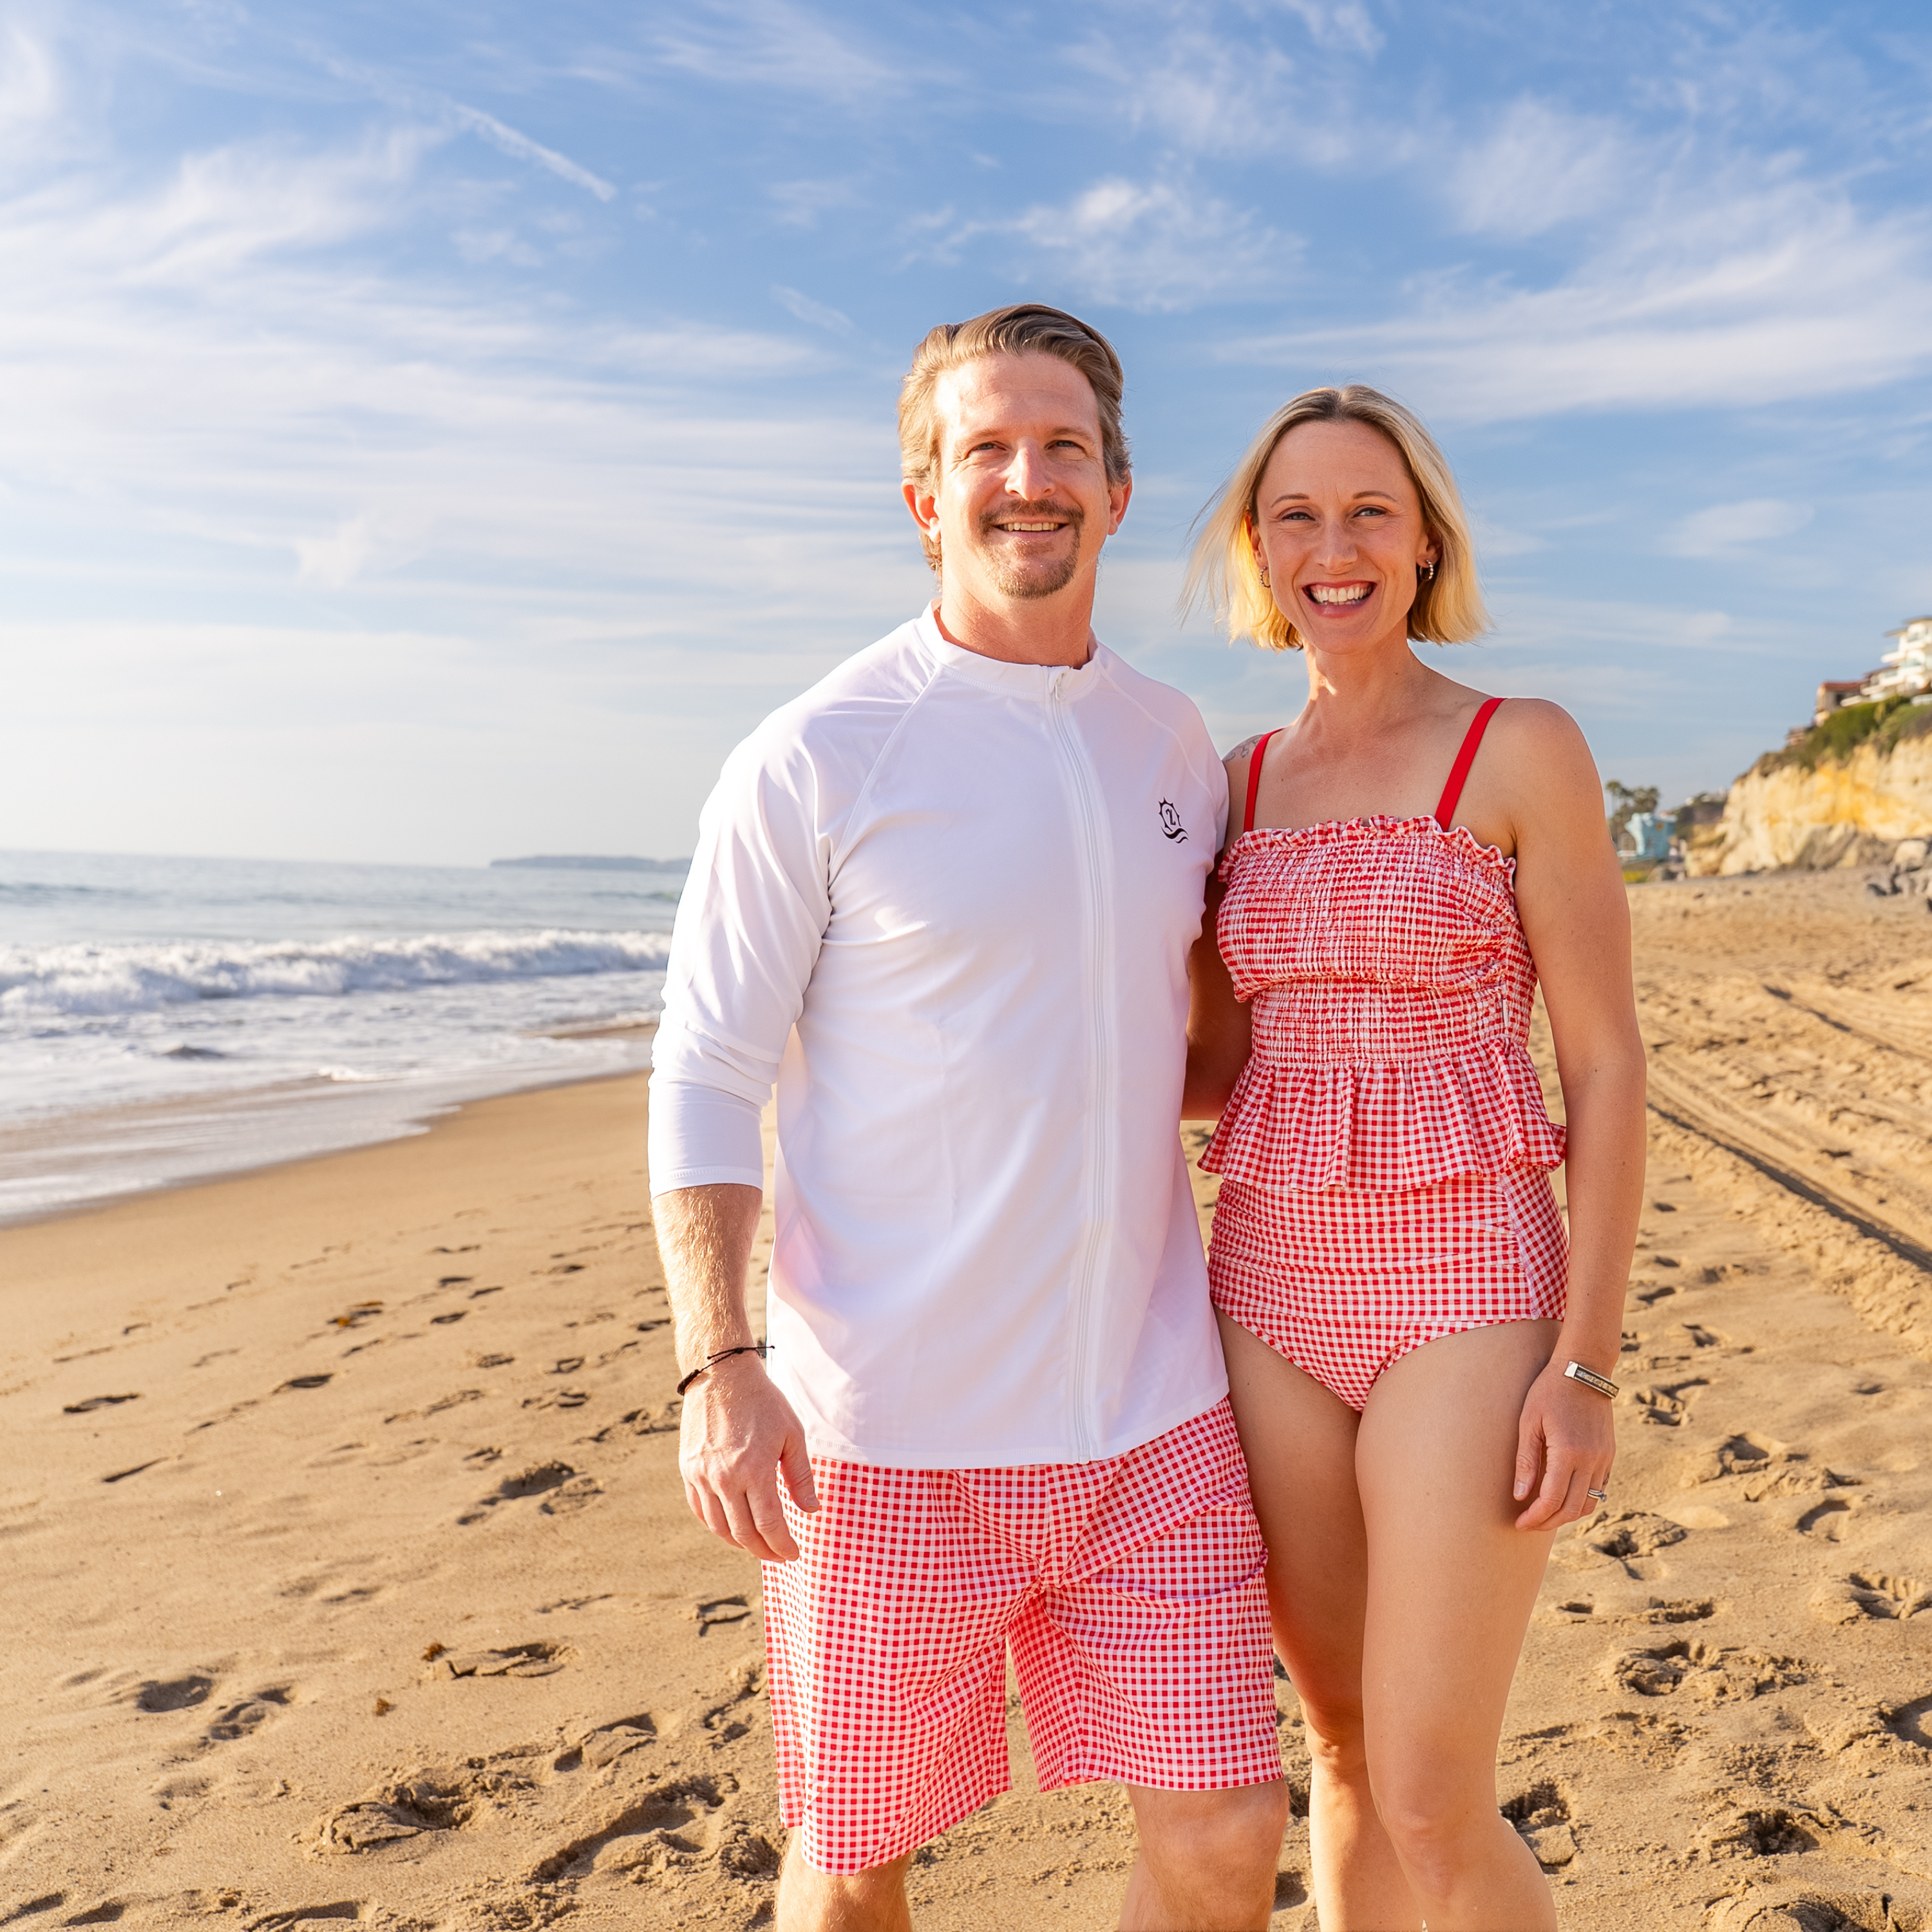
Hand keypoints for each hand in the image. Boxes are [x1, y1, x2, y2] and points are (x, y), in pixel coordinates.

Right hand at [678, 1354, 819, 1561]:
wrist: (721, 1374)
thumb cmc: (763, 1402)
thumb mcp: (792, 1434)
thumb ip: (801, 1476)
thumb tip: (811, 1511)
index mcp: (754, 1469)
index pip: (769, 1525)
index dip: (783, 1545)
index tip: (794, 1553)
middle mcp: (724, 1477)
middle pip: (743, 1532)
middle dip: (764, 1551)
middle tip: (778, 1555)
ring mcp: (702, 1475)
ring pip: (719, 1527)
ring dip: (740, 1543)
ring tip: (757, 1546)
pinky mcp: (688, 1469)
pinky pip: (700, 1510)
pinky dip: (716, 1526)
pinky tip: (731, 1527)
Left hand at [1512, 1360, 1615, 1530]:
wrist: (1584, 1370)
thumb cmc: (1549, 1392)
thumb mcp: (1529, 1422)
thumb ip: (1526, 1460)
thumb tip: (1521, 1496)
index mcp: (1568, 1452)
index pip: (1552, 1500)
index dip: (1535, 1517)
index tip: (1519, 1523)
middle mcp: (1591, 1460)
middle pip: (1572, 1509)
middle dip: (1548, 1521)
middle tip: (1529, 1523)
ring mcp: (1604, 1459)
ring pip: (1589, 1503)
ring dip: (1567, 1514)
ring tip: (1544, 1514)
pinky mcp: (1609, 1455)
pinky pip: (1598, 1489)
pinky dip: (1581, 1500)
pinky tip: (1563, 1497)